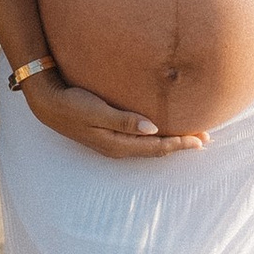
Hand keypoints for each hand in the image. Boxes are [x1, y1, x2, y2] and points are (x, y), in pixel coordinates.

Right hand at [23, 74, 204, 160]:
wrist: (48, 103)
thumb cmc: (72, 103)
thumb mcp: (96, 110)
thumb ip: (123, 120)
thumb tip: (153, 129)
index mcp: (117, 144)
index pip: (156, 148)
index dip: (180, 144)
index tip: (201, 139)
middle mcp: (118, 148)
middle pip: (157, 150)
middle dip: (181, 144)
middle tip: (206, 138)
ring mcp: (114, 143)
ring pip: (150, 146)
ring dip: (171, 141)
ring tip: (191, 135)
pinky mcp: (110, 134)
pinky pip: (141, 140)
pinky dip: (157, 136)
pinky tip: (162, 129)